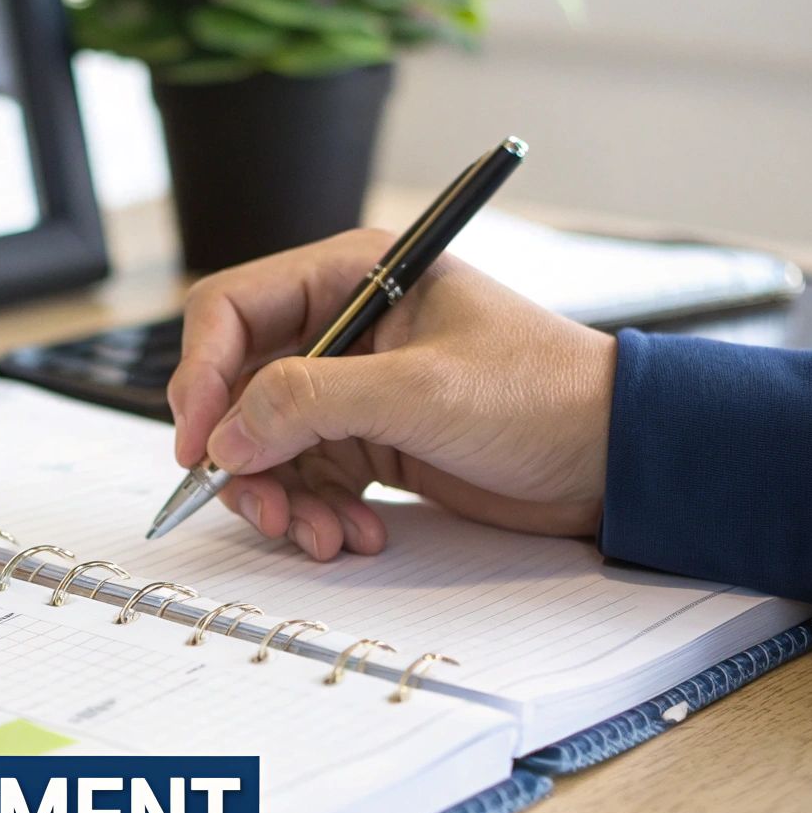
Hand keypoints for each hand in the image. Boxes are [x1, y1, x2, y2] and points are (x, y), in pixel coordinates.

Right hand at [167, 228, 616, 560]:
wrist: (614, 459)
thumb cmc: (544, 395)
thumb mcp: (423, 391)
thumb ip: (313, 402)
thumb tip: (226, 434)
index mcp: (353, 277)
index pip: (232, 312)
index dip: (201, 375)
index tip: (197, 443)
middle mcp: (343, 328)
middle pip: (239, 389)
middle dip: (242, 457)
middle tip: (261, 507)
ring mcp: (353, 390)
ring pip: (266, 446)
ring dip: (282, 499)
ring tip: (322, 535)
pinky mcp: (369, 443)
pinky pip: (307, 480)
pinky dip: (317, 515)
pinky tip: (357, 534)